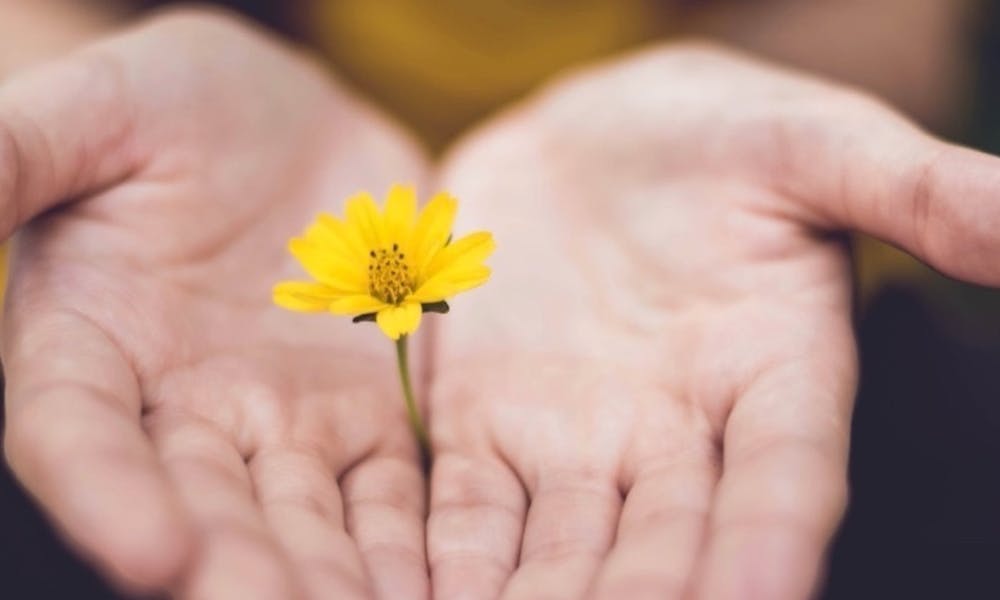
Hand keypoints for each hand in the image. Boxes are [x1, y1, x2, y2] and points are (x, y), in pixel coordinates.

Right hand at [1, 11, 428, 598]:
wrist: (293, 122)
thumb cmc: (176, 103)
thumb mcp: (99, 110)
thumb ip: (19, 155)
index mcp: (92, 344)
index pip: (79, 435)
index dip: (103, 496)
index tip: (152, 553)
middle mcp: (184, 410)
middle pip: (203, 509)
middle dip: (240, 573)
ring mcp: (284, 424)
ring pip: (304, 524)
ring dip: (332, 583)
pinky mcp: (369, 419)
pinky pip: (389, 496)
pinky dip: (408, 550)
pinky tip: (436, 589)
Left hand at [425, 43, 999, 598]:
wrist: (591, 135)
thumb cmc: (719, 134)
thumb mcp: (815, 145)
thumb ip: (915, 192)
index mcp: (774, 376)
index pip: (781, 482)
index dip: (767, 547)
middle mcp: (677, 435)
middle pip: (662, 549)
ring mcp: (575, 438)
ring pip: (558, 554)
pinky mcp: (486, 422)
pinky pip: (467, 511)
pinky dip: (448, 566)